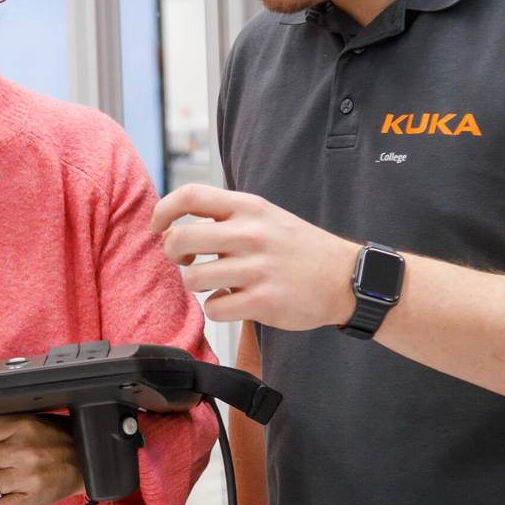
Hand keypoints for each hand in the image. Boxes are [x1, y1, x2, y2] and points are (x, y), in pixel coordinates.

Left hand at [150, 184, 360, 331]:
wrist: (345, 278)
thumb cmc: (299, 248)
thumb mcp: (266, 215)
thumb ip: (226, 215)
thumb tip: (177, 221)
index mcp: (248, 207)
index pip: (190, 196)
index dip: (163, 211)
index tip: (159, 226)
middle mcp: (250, 234)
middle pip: (180, 239)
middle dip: (172, 253)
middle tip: (186, 260)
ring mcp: (256, 269)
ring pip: (193, 279)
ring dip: (196, 284)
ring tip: (216, 283)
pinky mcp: (262, 302)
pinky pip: (214, 309)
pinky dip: (217, 309)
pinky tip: (234, 301)